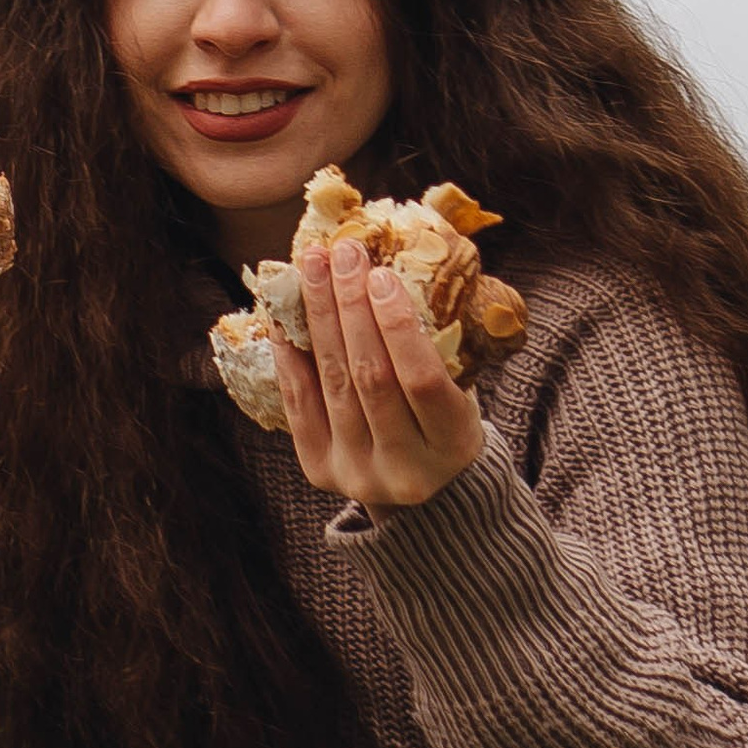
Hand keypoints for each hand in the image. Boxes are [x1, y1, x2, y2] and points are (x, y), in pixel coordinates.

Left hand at [271, 238, 486, 511]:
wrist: (431, 493)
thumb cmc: (448, 424)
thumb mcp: (462, 392)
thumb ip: (438, 347)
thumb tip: (394, 268)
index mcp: (452, 445)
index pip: (422, 380)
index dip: (398, 326)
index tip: (381, 274)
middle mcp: (404, 467)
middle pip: (370, 377)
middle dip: (352, 307)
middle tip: (342, 254)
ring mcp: (358, 473)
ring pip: (334, 384)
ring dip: (320, 318)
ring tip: (314, 268)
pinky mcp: (322, 471)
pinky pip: (299, 405)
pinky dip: (290, 357)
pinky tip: (285, 317)